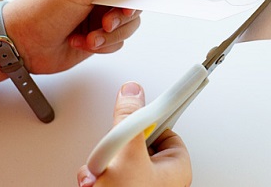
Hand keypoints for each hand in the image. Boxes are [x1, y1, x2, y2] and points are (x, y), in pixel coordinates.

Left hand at [3, 0, 151, 73]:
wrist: (21, 44)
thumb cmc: (41, 10)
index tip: (130, 3)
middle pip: (134, 3)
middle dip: (122, 17)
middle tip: (107, 23)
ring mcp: (100, 15)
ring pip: (129, 25)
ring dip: (110, 35)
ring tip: (89, 38)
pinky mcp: (99, 37)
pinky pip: (118, 42)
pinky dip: (103, 46)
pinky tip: (81, 42)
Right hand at [77, 82, 191, 186]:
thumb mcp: (128, 153)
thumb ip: (129, 118)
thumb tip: (131, 93)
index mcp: (176, 167)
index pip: (166, 126)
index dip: (152, 113)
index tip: (149, 96)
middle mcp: (162, 178)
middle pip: (138, 141)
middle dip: (119, 143)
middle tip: (113, 148)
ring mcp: (141, 185)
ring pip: (120, 157)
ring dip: (104, 161)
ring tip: (101, 170)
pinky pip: (109, 173)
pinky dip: (97, 175)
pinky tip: (94, 181)